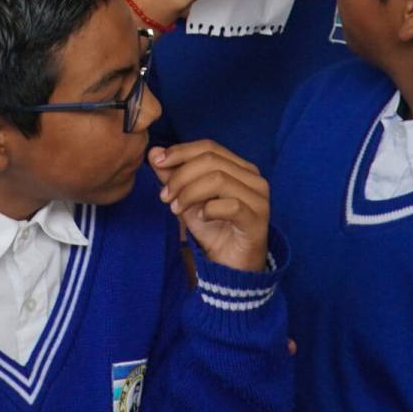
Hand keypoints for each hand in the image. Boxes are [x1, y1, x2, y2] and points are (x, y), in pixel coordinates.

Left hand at [150, 140, 269, 272]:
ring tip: (177, 209)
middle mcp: (253, 178)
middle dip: (180, 176)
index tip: (157, 163)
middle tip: (165, 197)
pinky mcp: (258, 220)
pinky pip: (231, 206)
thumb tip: (154, 151)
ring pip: (219, 179)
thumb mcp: (186, 198)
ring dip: (189, 193)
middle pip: (211, 160)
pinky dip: (209, 210)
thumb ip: (171, 175)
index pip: (209, 147)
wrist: (228, 264)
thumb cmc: (211, 228)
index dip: (180, 151)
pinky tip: (201, 218)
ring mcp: (259, 198)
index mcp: (239, 167)